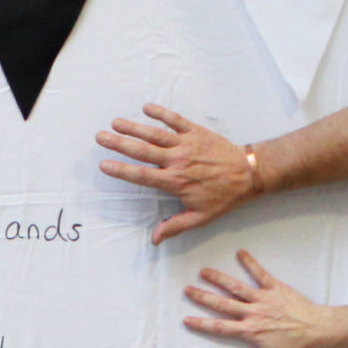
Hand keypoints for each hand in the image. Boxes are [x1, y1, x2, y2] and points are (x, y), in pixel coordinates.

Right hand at [95, 105, 257, 244]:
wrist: (248, 173)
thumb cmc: (224, 197)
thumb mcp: (200, 217)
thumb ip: (175, 226)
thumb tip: (155, 239)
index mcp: (174, 182)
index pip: (141, 175)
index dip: (121, 170)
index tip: (104, 165)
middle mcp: (176, 161)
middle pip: (142, 151)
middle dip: (119, 143)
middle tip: (100, 137)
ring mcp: (186, 144)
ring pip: (154, 134)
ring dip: (133, 127)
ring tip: (115, 122)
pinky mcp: (196, 132)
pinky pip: (175, 120)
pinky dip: (160, 113)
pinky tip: (146, 108)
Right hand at [184, 251, 337, 347]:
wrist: (318, 329)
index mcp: (250, 331)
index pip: (220, 327)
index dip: (202, 324)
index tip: (186, 319)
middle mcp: (253, 313)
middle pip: (222, 304)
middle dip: (203, 297)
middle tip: (187, 289)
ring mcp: (263, 299)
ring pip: (236, 287)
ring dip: (219, 278)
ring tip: (204, 271)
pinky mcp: (276, 288)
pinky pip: (260, 274)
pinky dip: (250, 263)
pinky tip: (240, 252)